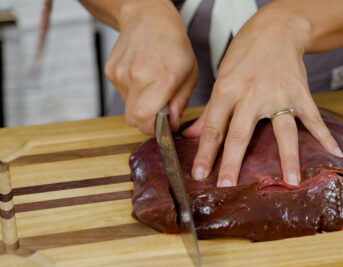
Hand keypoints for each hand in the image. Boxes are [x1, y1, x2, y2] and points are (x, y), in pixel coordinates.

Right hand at [105, 0, 197, 133]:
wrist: (148, 19)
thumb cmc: (173, 45)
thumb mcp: (189, 74)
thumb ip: (180, 103)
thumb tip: (172, 124)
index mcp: (161, 78)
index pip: (145, 118)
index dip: (153, 128)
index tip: (162, 125)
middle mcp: (137, 76)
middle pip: (133, 119)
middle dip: (146, 121)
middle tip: (157, 111)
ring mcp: (120, 73)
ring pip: (127, 107)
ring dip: (139, 104)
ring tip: (150, 85)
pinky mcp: (110, 71)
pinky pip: (121, 94)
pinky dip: (131, 92)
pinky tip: (140, 76)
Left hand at [184, 8, 342, 186]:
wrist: (275, 30)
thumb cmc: (243, 56)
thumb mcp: (221, 79)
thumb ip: (209, 111)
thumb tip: (191, 135)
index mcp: (227, 90)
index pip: (214, 128)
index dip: (205, 153)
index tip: (200, 175)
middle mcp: (251, 94)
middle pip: (241, 133)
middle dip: (233, 162)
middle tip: (228, 186)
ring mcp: (279, 94)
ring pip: (282, 130)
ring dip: (288, 157)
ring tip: (291, 181)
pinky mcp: (300, 93)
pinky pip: (313, 117)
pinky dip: (325, 135)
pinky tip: (334, 152)